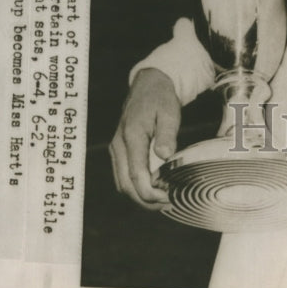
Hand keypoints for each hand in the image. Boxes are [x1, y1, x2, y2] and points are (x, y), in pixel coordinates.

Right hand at [109, 67, 180, 209]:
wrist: (148, 84)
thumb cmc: (160, 97)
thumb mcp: (170, 111)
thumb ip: (167, 134)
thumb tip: (165, 155)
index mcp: (131, 136)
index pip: (136, 175)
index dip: (150, 193)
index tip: (167, 198)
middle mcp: (119, 145)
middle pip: (126, 185)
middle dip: (145, 200)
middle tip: (167, 203)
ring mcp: (116, 149)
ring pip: (122, 183)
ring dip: (139, 196)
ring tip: (162, 199)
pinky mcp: (119, 151)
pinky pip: (123, 176)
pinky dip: (135, 187)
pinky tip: (153, 188)